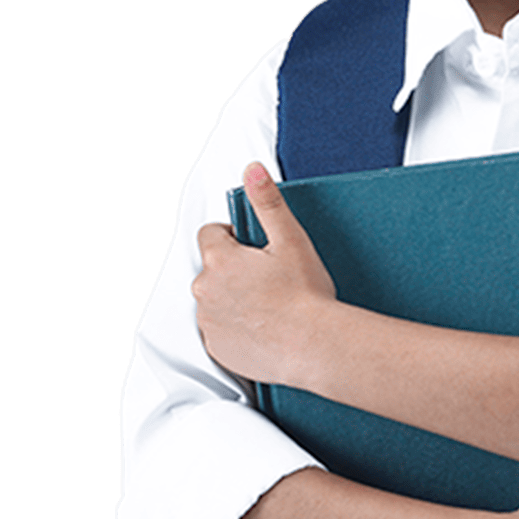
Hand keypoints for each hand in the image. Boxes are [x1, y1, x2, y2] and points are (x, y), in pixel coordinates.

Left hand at [193, 162, 336, 382]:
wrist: (314, 346)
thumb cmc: (305, 294)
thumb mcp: (290, 239)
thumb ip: (267, 201)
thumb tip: (252, 170)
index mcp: (219, 260)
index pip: (210, 234)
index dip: (233, 237)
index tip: (256, 249)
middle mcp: (205, 290)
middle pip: (212, 268)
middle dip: (233, 269)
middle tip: (269, 278)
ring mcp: (208, 321)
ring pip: (214, 299)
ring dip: (232, 298)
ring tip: (268, 305)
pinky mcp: (217, 348)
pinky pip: (219, 330)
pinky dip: (235, 327)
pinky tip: (262, 328)